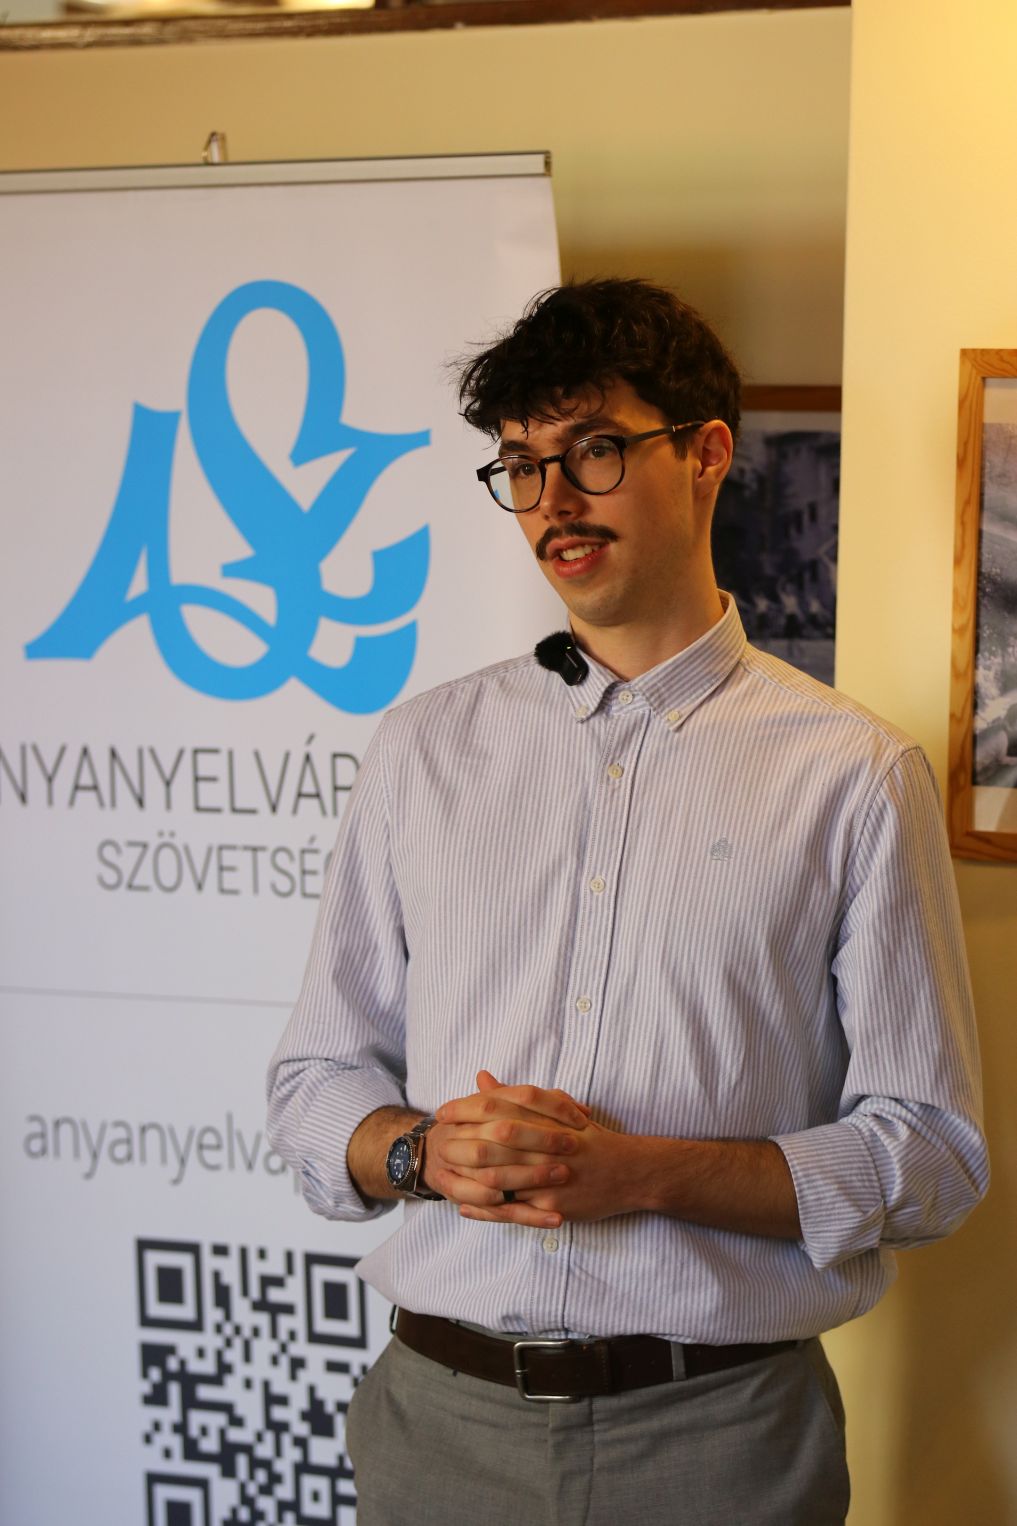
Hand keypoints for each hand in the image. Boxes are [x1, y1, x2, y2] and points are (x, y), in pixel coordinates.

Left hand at [451, 1072, 642, 1227]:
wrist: (629, 1171)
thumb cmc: (589, 1139)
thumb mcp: (556, 1110)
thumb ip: (516, 1096)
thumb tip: (481, 1076)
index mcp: (547, 1118)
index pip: (500, 1107)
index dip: (466, 1108)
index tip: (443, 1111)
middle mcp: (548, 1145)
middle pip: (496, 1140)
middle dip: (462, 1140)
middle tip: (438, 1142)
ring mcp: (550, 1177)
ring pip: (501, 1177)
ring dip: (468, 1175)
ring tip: (444, 1173)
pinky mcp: (553, 1206)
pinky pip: (514, 1210)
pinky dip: (486, 1209)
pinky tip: (466, 1206)